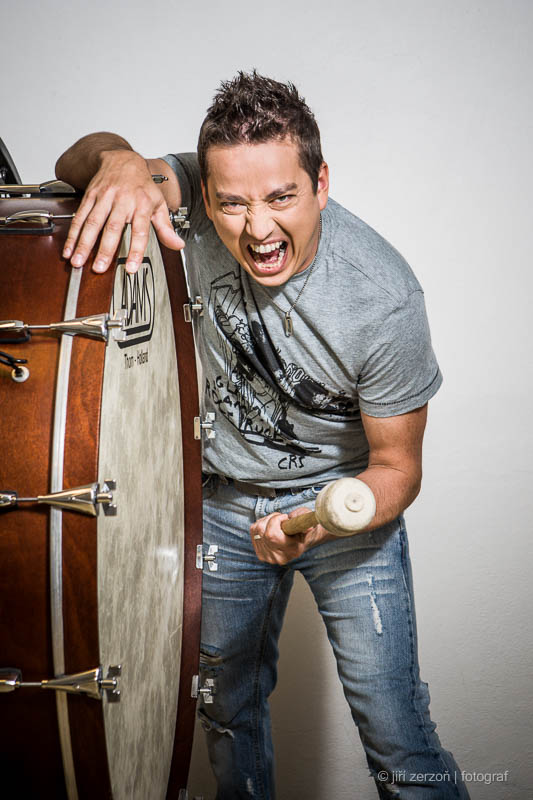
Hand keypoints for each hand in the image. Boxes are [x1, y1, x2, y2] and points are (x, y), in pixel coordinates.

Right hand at [62, 150, 183, 273]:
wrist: (122, 159)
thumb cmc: (141, 185)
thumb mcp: (158, 203)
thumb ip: (166, 228)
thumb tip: (177, 246)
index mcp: (141, 204)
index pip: (140, 230)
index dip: (136, 250)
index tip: (131, 268)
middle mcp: (122, 200)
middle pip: (112, 227)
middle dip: (104, 249)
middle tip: (99, 268)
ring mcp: (104, 198)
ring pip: (92, 222)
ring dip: (84, 244)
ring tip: (78, 261)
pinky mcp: (90, 196)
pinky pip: (80, 216)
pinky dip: (73, 234)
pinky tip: (69, 248)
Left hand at [250, 507, 335, 564]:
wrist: (301, 540)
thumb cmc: (304, 528)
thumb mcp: (307, 522)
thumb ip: (305, 523)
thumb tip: (308, 528)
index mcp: (292, 551)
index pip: (272, 535)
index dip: (275, 520)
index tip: (285, 517)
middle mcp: (278, 557)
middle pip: (262, 531)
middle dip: (271, 518)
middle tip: (281, 518)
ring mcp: (268, 557)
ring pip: (257, 529)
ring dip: (266, 520)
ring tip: (277, 522)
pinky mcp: (260, 554)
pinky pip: (253, 532)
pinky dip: (260, 524)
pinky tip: (270, 526)